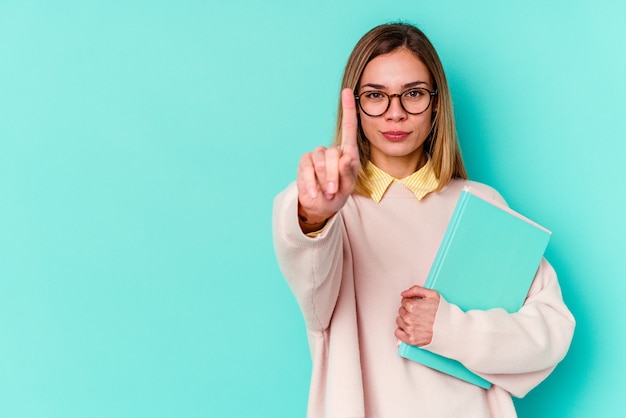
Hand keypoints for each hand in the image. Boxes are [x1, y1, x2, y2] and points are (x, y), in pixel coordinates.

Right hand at [296, 89, 359, 230]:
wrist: (321, 206)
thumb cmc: (338, 193)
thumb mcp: (348, 186)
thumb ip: (348, 172)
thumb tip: (346, 158)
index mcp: (347, 152)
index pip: (349, 127)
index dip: (348, 109)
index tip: (347, 91)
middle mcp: (331, 150)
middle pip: (333, 154)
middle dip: (334, 174)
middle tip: (334, 190)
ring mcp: (317, 155)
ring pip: (321, 162)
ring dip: (324, 180)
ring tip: (327, 192)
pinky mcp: (305, 163)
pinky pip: (307, 168)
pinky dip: (311, 182)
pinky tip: (313, 193)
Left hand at [395, 286, 440, 346]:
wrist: (451, 329)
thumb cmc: (444, 313)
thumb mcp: (433, 295)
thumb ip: (416, 290)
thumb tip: (404, 293)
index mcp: (413, 306)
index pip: (403, 301)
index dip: (410, 302)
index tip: (416, 305)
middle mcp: (410, 318)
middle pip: (401, 311)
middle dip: (408, 310)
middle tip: (418, 313)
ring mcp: (410, 329)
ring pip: (399, 321)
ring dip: (405, 320)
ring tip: (416, 321)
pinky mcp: (411, 339)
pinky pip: (398, 332)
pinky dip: (402, 330)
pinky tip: (411, 328)